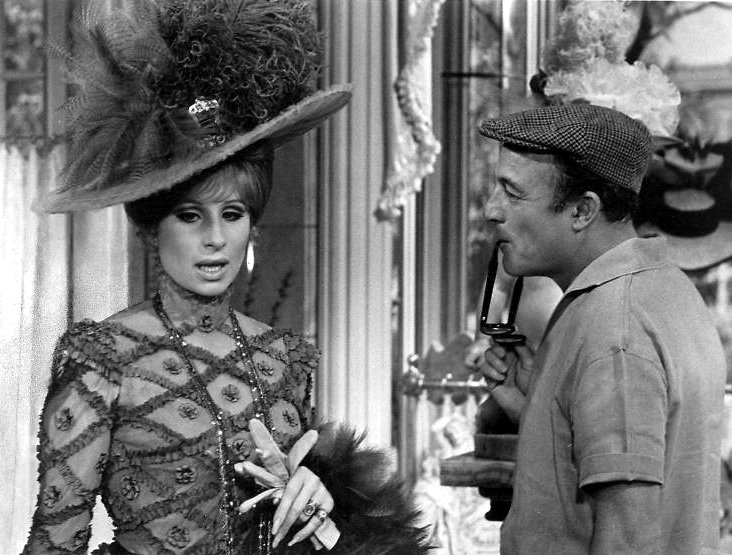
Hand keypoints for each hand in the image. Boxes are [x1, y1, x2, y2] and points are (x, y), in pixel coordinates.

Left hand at [234, 419, 339, 549]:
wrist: (316, 479)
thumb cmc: (292, 481)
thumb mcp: (281, 478)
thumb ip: (263, 478)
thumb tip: (239, 473)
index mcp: (300, 472)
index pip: (288, 495)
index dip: (280, 512)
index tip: (274, 528)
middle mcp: (313, 480)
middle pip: (296, 509)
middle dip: (284, 525)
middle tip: (275, 538)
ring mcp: (322, 492)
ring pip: (304, 516)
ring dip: (293, 527)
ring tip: (285, 532)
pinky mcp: (329, 503)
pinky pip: (315, 523)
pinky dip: (304, 533)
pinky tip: (294, 539)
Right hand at [474, 342, 534, 422]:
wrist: (527, 405)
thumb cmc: (532, 385)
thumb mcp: (530, 363)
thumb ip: (522, 347)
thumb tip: (514, 332)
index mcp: (516, 353)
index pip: (504, 339)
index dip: (501, 337)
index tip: (503, 339)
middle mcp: (505, 359)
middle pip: (492, 345)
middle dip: (496, 349)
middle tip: (503, 355)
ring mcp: (496, 368)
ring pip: (486, 355)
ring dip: (494, 362)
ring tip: (505, 372)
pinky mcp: (489, 378)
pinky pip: (483, 368)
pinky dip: (491, 371)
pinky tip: (500, 379)